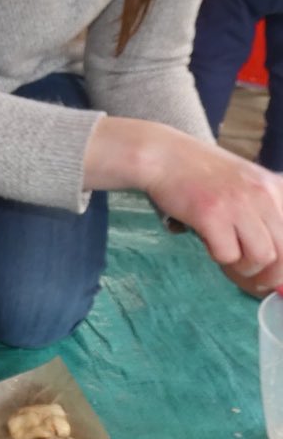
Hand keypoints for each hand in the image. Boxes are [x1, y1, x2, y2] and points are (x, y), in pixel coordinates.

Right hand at [143, 131, 282, 294]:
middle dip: (268, 274)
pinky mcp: (212, 215)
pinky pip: (227, 255)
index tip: (272, 278)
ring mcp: (239, 204)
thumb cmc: (201, 174)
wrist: (167, 158)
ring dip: (244, 267)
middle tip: (253, 280)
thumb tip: (270, 256)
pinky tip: (208, 241)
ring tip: (228, 255)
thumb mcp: (245, 184)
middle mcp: (265, 195)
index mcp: (276, 188)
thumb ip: (262, 210)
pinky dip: (218, 256)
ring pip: (261, 256)